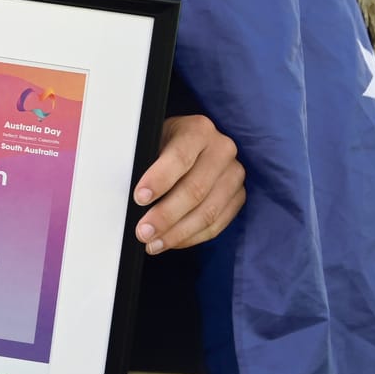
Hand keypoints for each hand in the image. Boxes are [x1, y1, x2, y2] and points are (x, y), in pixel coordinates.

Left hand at [132, 114, 246, 252]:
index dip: (159, 180)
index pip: (179, 157)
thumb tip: (136, 197)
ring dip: (178, 233)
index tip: (140, 198)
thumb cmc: (168, 145)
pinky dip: (192, 237)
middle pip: (195, 189)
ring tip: (153, 244)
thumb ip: (147, 163)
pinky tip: (172, 241)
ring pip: (208, 212)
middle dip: (166, 215)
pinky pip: (217, 224)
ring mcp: (234, 174)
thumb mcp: (155, 142)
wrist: (192, 145)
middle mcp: (222, 149)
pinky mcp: (238, 195)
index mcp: (198, 129)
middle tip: (144, 231)